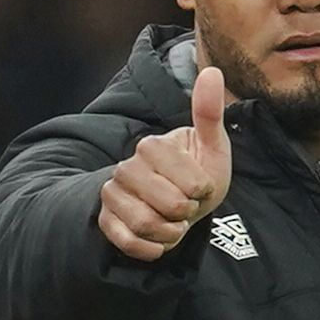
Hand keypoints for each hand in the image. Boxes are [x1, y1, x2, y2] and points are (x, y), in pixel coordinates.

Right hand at [98, 64, 232, 259]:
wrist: (178, 205)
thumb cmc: (199, 174)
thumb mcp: (212, 145)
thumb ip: (209, 113)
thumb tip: (212, 71)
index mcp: (152, 146)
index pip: (188, 182)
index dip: (202, 191)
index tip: (201, 187)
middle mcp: (126, 167)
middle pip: (167, 204)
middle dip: (187, 213)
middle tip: (187, 207)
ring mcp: (113, 193)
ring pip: (145, 224)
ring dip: (171, 233)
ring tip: (174, 224)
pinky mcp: (106, 220)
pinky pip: (127, 242)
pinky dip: (150, 249)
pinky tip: (160, 243)